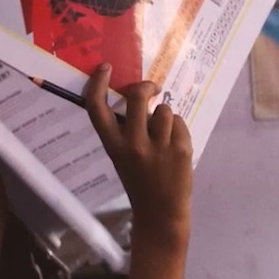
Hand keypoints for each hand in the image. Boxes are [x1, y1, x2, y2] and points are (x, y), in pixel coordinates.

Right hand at [84, 66, 191, 244]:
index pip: (97, 108)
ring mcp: (158, 146)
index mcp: (112, 145)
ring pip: (164, 109)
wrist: (160, 211)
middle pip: (136, 97)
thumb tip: (136, 98)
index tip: (105, 67)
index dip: (98, 83)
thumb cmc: (140, 180)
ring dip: (165, 116)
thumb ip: (125, 130)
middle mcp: (133, 143)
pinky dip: (178, 130)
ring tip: (165, 134)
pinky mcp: (180, 149)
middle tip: (153, 87)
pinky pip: (179, 123)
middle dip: (146, 87)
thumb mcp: (122, 156)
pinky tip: (175, 146)